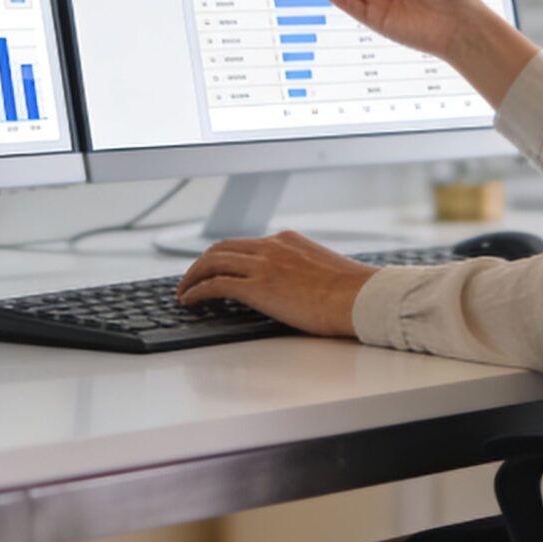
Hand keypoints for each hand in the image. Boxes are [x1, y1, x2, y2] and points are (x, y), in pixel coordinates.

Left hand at [174, 231, 375, 337]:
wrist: (360, 298)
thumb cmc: (351, 293)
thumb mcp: (322, 270)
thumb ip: (302, 271)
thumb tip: (296, 288)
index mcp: (287, 240)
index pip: (245, 243)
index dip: (224, 256)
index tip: (214, 268)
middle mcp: (271, 246)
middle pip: (221, 247)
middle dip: (201, 263)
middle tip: (190, 278)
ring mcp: (263, 264)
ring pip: (212, 262)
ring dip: (192, 276)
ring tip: (182, 292)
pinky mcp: (257, 286)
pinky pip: (215, 284)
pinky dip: (197, 291)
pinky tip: (189, 301)